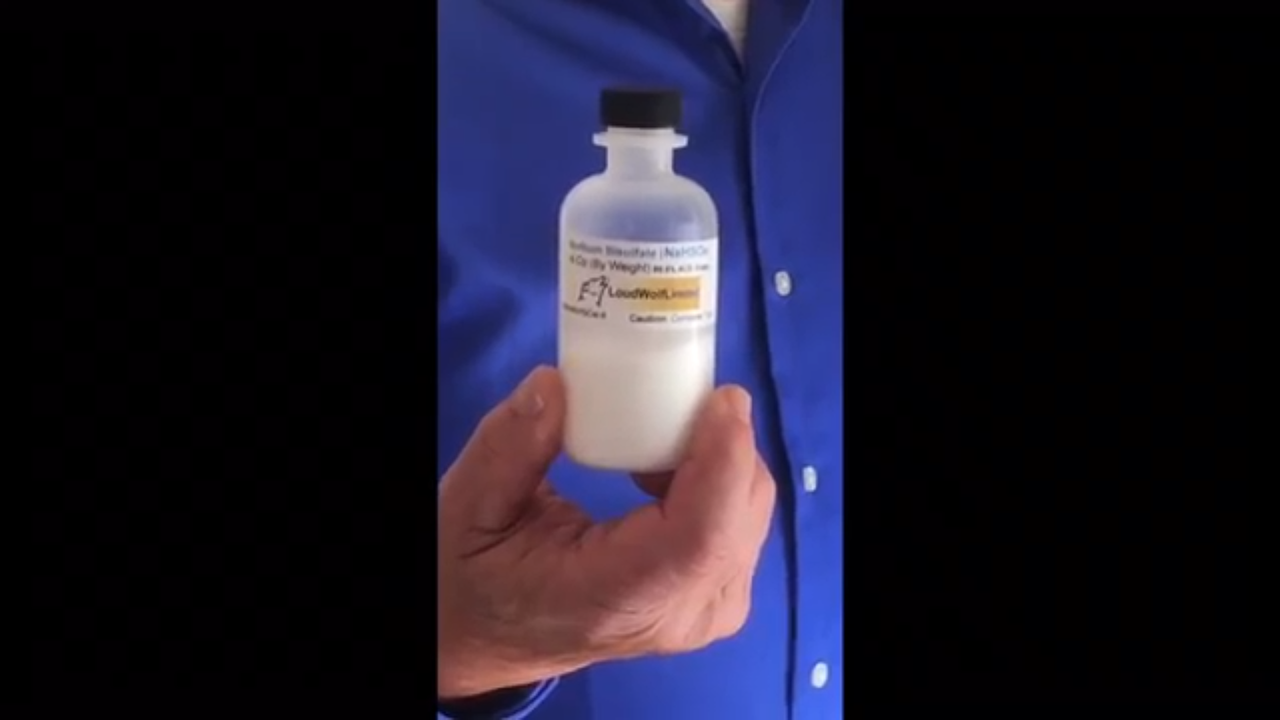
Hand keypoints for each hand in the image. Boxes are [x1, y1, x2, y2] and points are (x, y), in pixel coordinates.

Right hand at [437, 366, 775, 698]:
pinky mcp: (714, 598)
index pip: (702, 537)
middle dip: (724, 445)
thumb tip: (555, 384)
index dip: (725, 461)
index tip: (719, 398)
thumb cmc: (476, 575)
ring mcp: (704, 613)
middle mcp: (676, 615)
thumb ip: (508, 446)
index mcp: (614, 597)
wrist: (487, 637)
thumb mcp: (469, 507)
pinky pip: (742, 524)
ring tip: (657, 437)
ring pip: (750, 516)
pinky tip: (667, 466)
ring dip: (721, 460)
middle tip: (671, 400)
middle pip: (740, 518)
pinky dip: (719, 480)